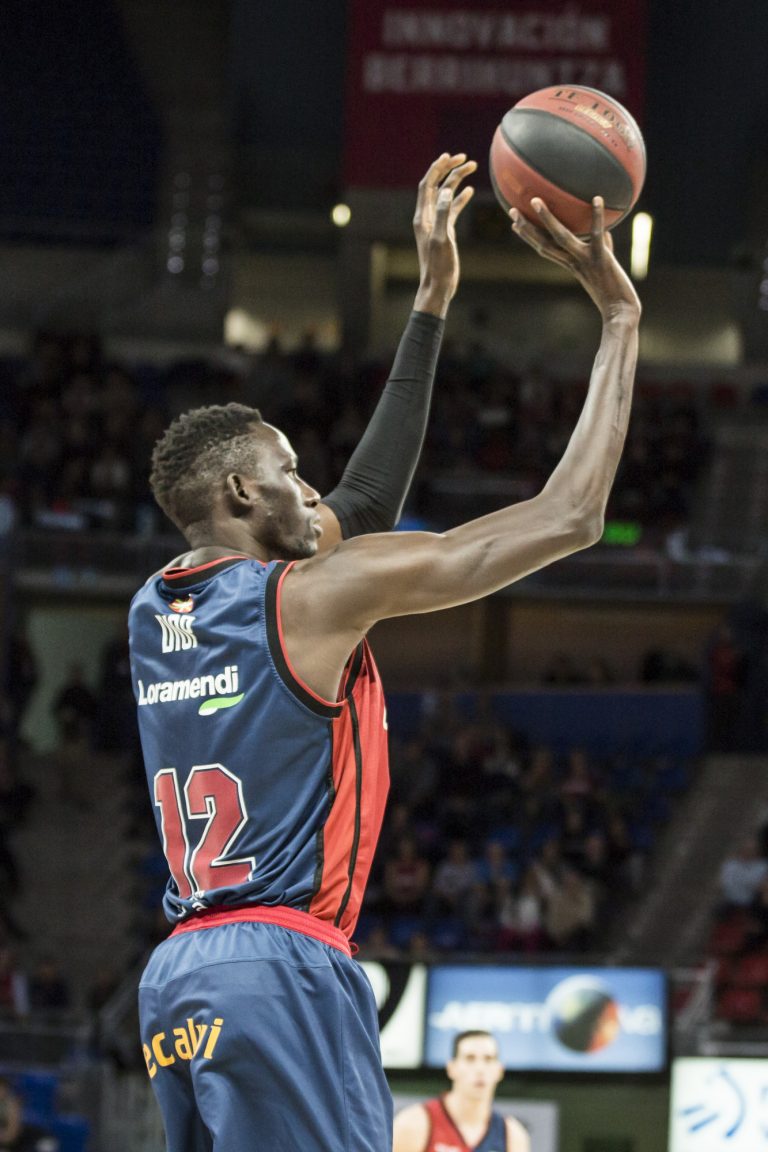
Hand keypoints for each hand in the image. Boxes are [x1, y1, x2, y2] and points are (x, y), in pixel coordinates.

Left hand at [413, 153, 475, 316]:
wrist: (438, 286)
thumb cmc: (439, 267)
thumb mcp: (441, 240)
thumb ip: (442, 215)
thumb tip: (445, 191)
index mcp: (423, 217)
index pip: (427, 185)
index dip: (437, 169)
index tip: (450, 157)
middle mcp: (427, 217)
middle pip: (436, 186)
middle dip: (449, 170)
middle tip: (465, 158)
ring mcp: (436, 223)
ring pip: (446, 195)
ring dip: (457, 180)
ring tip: (472, 167)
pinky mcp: (445, 231)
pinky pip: (451, 209)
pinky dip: (460, 198)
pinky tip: (470, 191)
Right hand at [510, 197, 640, 322]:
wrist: (621, 312)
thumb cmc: (616, 292)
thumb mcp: (606, 267)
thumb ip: (603, 249)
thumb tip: (607, 233)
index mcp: (570, 265)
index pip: (544, 249)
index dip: (528, 237)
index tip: (515, 224)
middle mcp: (573, 262)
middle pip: (543, 243)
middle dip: (527, 228)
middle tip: (512, 210)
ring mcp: (584, 260)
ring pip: (561, 238)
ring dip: (546, 220)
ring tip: (535, 201)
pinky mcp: (600, 258)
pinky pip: (597, 234)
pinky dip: (597, 216)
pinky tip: (597, 198)